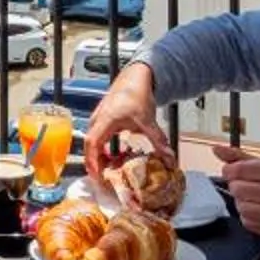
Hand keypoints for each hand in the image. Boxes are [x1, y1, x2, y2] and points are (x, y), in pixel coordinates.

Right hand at [82, 61, 168, 183]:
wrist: (134, 77)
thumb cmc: (137, 95)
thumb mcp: (148, 120)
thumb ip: (158, 141)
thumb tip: (170, 159)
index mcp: (105, 121)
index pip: (93, 145)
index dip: (93, 162)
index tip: (99, 177)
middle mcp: (97, 121)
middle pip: (90, 147)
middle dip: (95, 165)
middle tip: (104, 181)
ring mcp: (98, 120)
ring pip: (93, 143)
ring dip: (99, 158)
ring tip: (109, 172)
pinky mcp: (102, 120)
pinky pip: (98, 139)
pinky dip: (103, 150)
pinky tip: (115, 157)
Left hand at [218, 154, 259, 238]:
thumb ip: (242, 157)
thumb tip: (217, 149)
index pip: (238, 170)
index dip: (230, 170)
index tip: (233, 171)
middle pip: (236, 188)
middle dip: (238, 185)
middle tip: (249, 184)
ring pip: (239, 205)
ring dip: (242, 200)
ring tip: (256, 197)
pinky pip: (245, 220)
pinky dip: (248, 214)